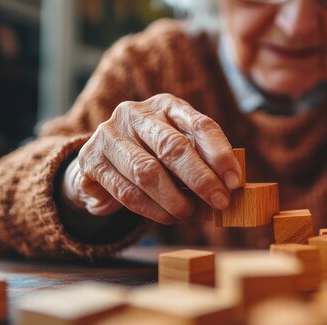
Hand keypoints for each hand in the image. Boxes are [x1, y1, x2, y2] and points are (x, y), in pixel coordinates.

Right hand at [60, 93, 242, 223]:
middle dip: (201, 179)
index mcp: (166, 105)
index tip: (235, 182)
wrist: (103, 163)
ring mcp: (110, 135)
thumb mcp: (179, 151)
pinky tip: (167, 217)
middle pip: (173, 147)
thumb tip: (231, 189)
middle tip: (220, 202)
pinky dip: (152, 209)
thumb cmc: (152, 157)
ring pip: (147, 172)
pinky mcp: (91, 160)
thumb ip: (202, 163)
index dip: (220, 154)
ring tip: (189, 213)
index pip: (199, 124)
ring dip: (174, 199)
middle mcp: (136, 113)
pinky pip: (126, 191)